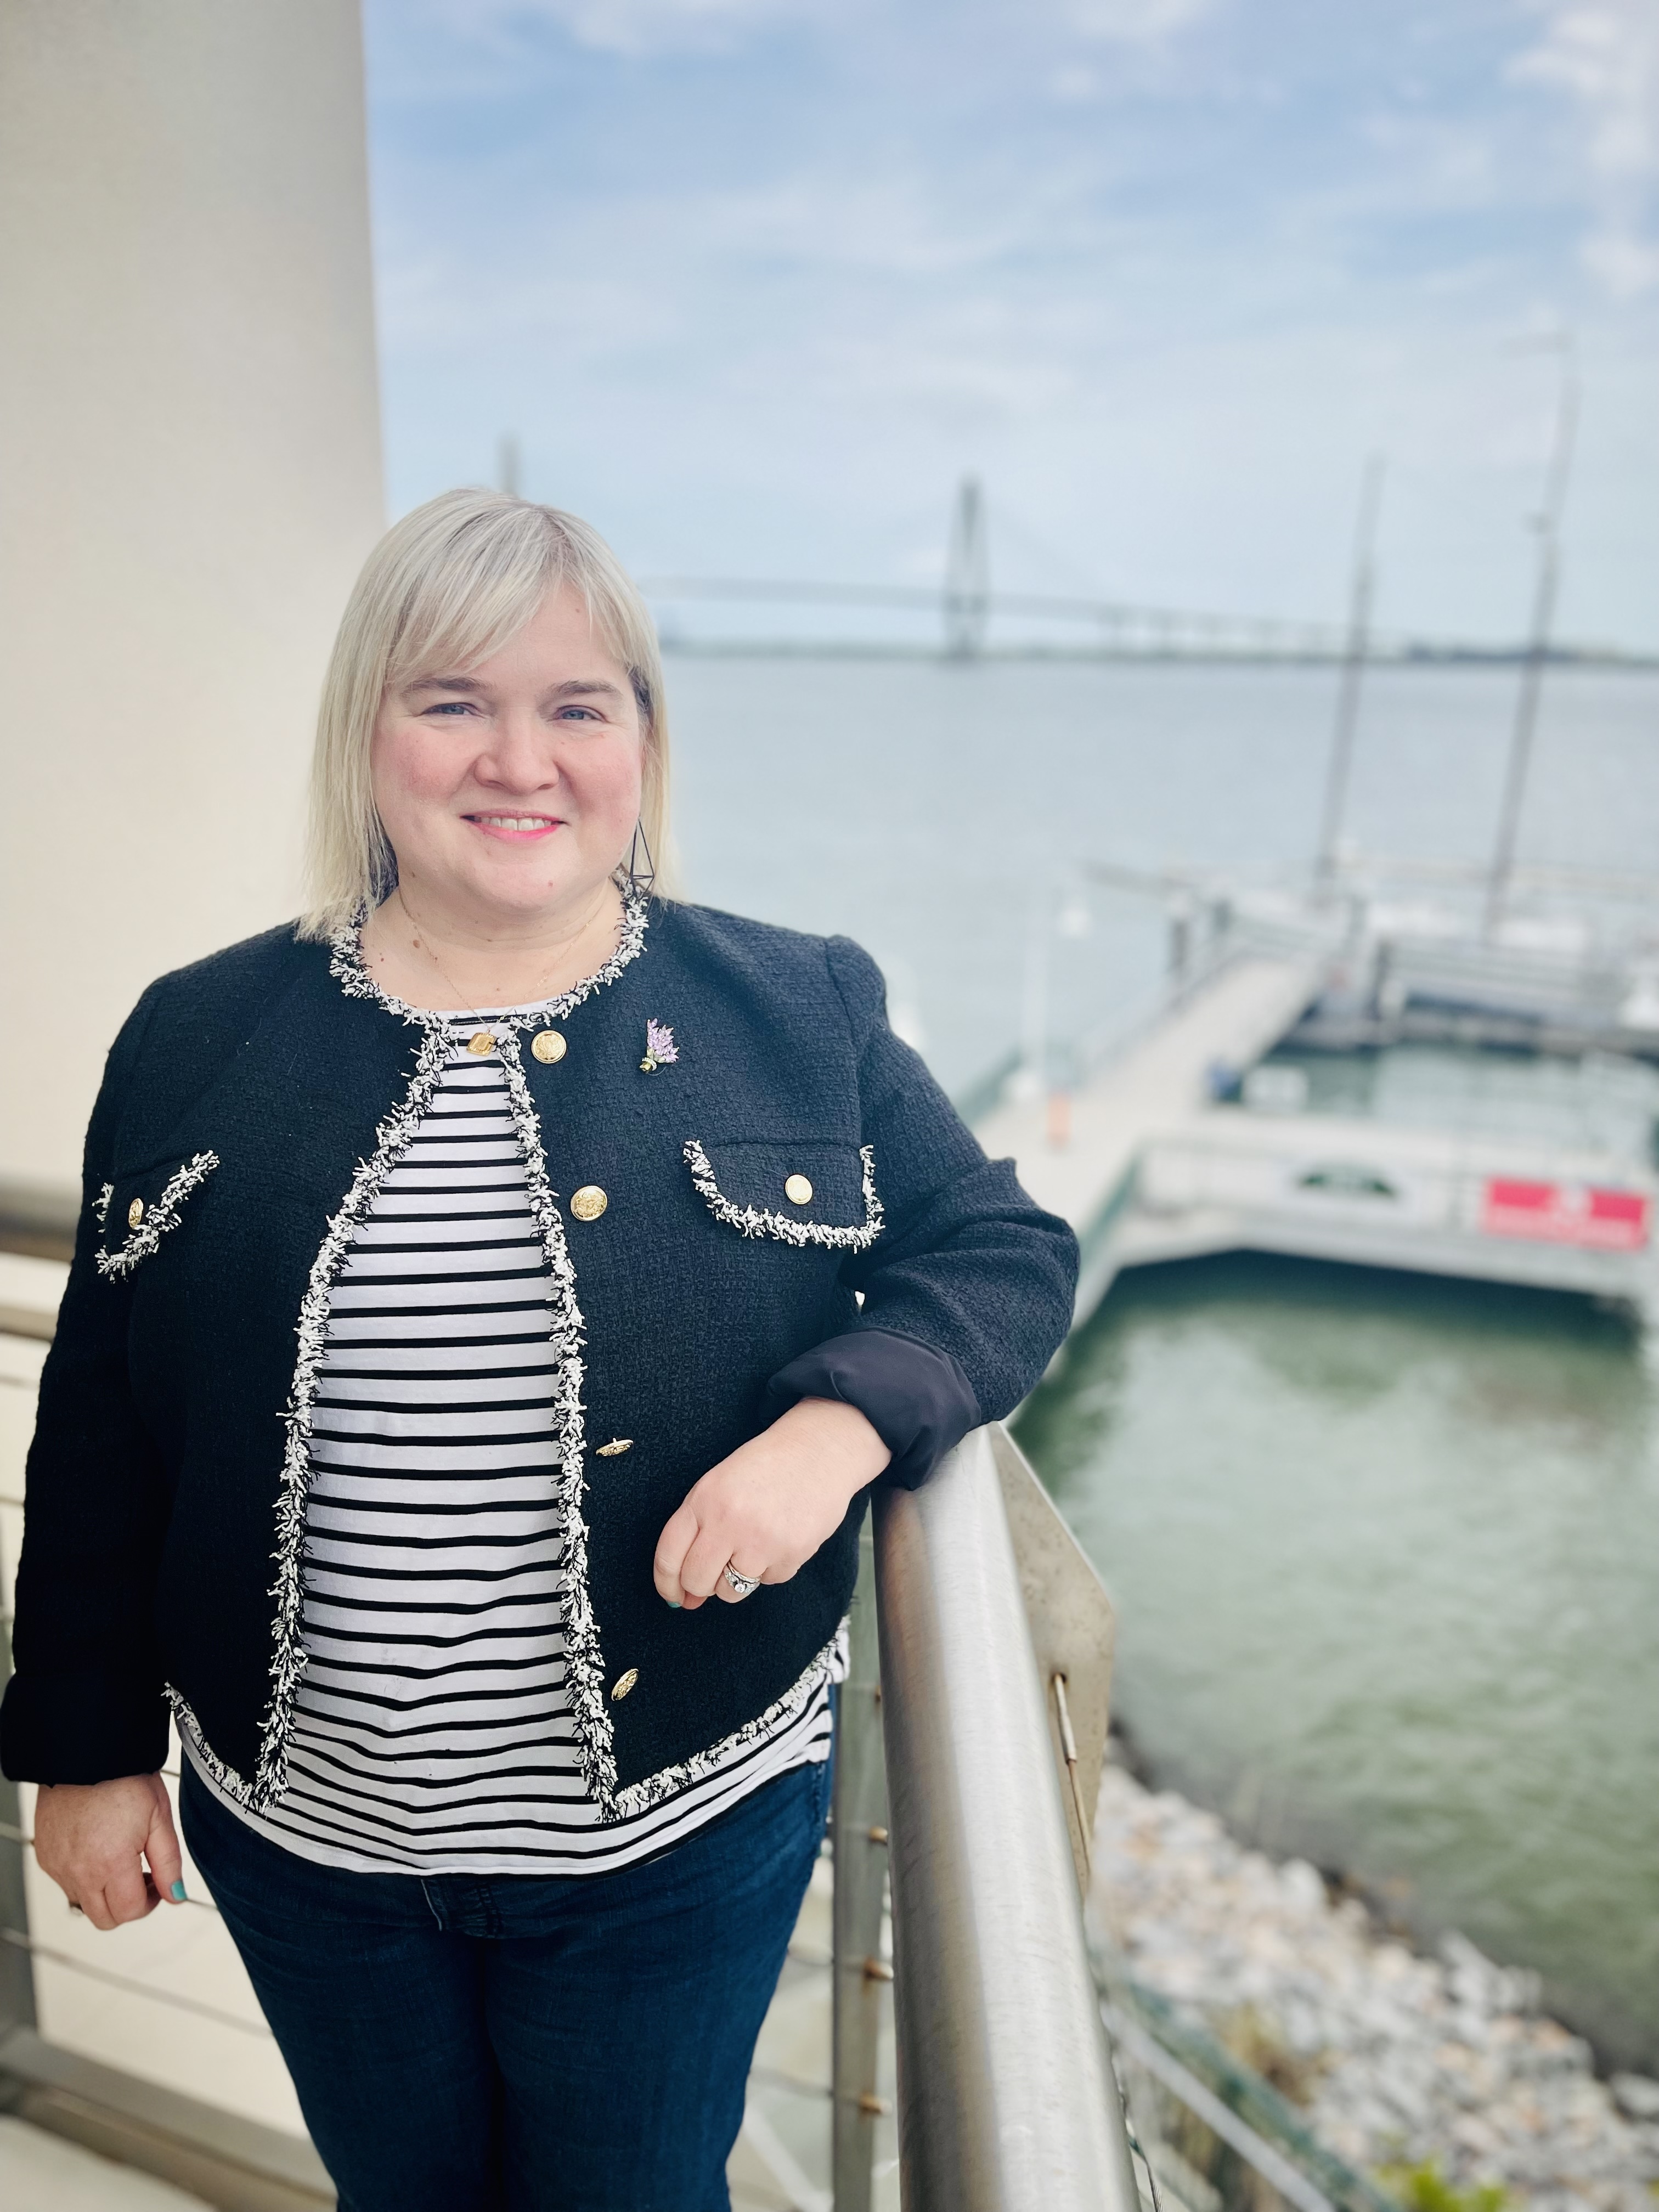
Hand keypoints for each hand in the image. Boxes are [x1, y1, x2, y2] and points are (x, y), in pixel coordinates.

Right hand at [32, 1773, 185, 1929]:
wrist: (88, 1754)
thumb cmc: (126, 1780)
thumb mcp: (159, 1818)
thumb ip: (169, 1863)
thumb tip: (177, 1896)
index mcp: (111, 1863)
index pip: (130, 1911)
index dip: (151, 1901)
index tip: (158, 1882)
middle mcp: (79, 1871)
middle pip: (105, 1919)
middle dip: (127, 1905)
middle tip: (141, 1876)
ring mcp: (57, 1866)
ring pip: (84, 1903)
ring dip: (104, 1892)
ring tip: (119, 1857)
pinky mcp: (45, 1856)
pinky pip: (66, 1882)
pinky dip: (83, 1876)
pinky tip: (97, 1847)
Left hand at [654, 1398, 889, 1610]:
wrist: (817, 1451)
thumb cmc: (764, 1468)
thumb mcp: (718, 1486)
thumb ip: (697, 1533)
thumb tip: (686, 1597)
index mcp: (704, 1500)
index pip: (668, 1556)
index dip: (666, 1583)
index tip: (672, 1595)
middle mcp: (729, 1523)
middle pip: (697, 1581)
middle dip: (700, 1586)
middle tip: (712, 1574)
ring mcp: (761, 1542)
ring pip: (730, 1591)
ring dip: (735, 1579)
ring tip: (751, 1546)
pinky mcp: (791, 1556)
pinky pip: (766, 1582)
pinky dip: (769, 1568)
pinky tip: (778, 1538)